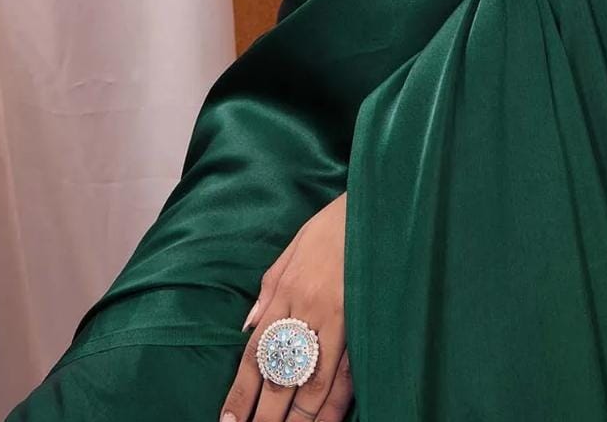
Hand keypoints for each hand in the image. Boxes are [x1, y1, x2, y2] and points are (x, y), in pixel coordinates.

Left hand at [220, 191, 351, 421]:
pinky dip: (338, 404)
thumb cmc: (333, 225)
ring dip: (300, 418)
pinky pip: (350, 373)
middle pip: (283, 376)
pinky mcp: (368, 324)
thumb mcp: (292, 248)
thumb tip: (247, 327)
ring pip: (316, 383)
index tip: (229, 420)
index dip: (241, 391)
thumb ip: (268, 291)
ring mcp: (341, 320)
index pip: (257, 352)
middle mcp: (309, 310)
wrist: (377, 204)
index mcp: (287, 292)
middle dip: (267, 416)